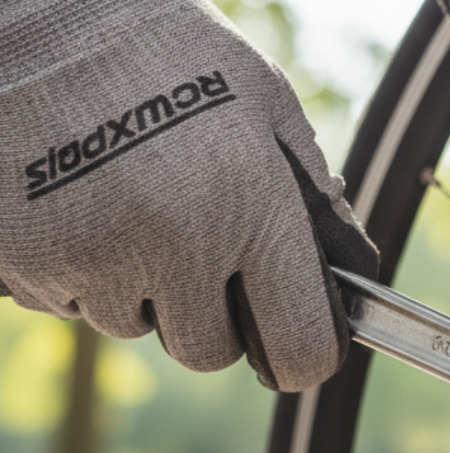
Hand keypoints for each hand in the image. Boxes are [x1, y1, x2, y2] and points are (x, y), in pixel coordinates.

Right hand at [0, 0, 377, 391]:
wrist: (32, 19)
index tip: (298, 348)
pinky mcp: (29, 262)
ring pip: (137, 326)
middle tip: (196, 245)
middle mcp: (179, 244)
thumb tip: (351, 271)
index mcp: (252, 206)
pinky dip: (83, 273)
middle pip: (209, 351)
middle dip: (210, 315)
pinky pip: (72, 304)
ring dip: (142, 289)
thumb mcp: (263, 102)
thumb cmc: (163, 52)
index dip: (303, 356)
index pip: (299, 346)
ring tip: (131, 204)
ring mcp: (97, 258)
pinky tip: (83, 205)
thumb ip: (312, 193)